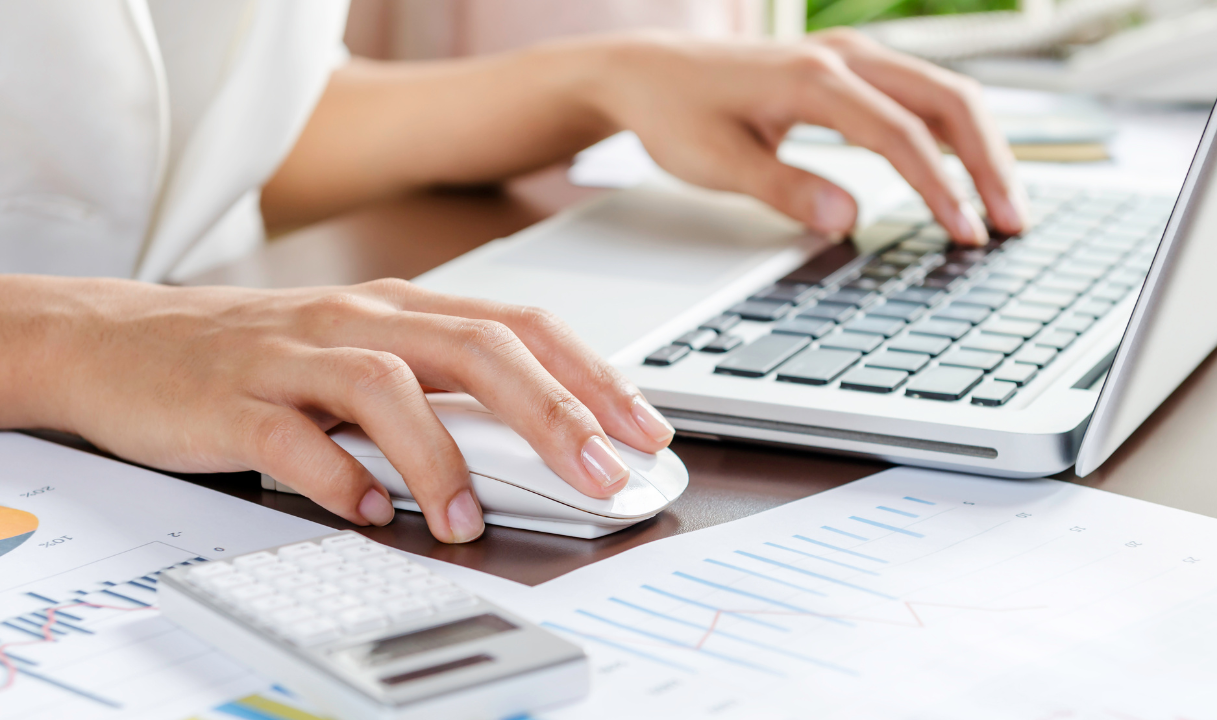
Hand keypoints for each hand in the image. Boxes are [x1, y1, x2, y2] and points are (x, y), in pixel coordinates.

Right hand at [0, 276, 674, 542]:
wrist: (117, 340)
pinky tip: (371, 512)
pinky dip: (340, 479)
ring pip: (388, 387)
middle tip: (600, 475)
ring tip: (468, 520)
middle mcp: (358, 319)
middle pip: (477, 348)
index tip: (642, 430)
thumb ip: (440, 387)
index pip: (520, 327)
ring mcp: (294, 355)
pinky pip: (294, 439)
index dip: (591, 376)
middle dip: (554, 413)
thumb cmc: (259, 355)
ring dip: (442, 458)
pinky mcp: (233, 400)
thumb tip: (540, 441)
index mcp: (401, 308)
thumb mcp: (362, 352)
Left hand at [584, 30, 1026, 243]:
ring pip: (944, 92)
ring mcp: (851, 55)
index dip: (940, 188)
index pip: (899, 133)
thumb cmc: (674, 114)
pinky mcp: (849, 67)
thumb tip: (848, 219)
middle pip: (947, 100)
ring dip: (981, 147)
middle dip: (987, 164)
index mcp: (813, 77)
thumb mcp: (716, 163)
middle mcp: (843, 55)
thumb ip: (783, 189)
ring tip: (1004, 207)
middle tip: (1012, 224)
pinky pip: (921, 95)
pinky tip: (966, 173)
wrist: (645, 72)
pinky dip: (953, 133)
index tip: (965, 234)